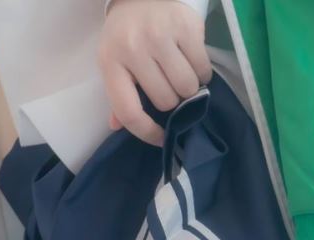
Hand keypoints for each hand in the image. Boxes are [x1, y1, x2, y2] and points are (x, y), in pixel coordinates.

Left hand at [99, 0, 211, 145]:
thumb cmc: (127, 34)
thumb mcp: (114, 61)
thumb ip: (118, 94)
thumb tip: (117, 126)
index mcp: (110, 62)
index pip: (129, 111)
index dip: (147, 132)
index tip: (162, 138)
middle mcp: (133, 48)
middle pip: (166, 101)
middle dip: (173, 101)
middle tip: (170, 86)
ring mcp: (160, 35)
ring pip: (187, 87)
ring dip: (189, 88)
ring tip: (181, 74)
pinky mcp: (185, 27)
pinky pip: (203, 68)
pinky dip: (202, 72)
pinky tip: (192, 61)